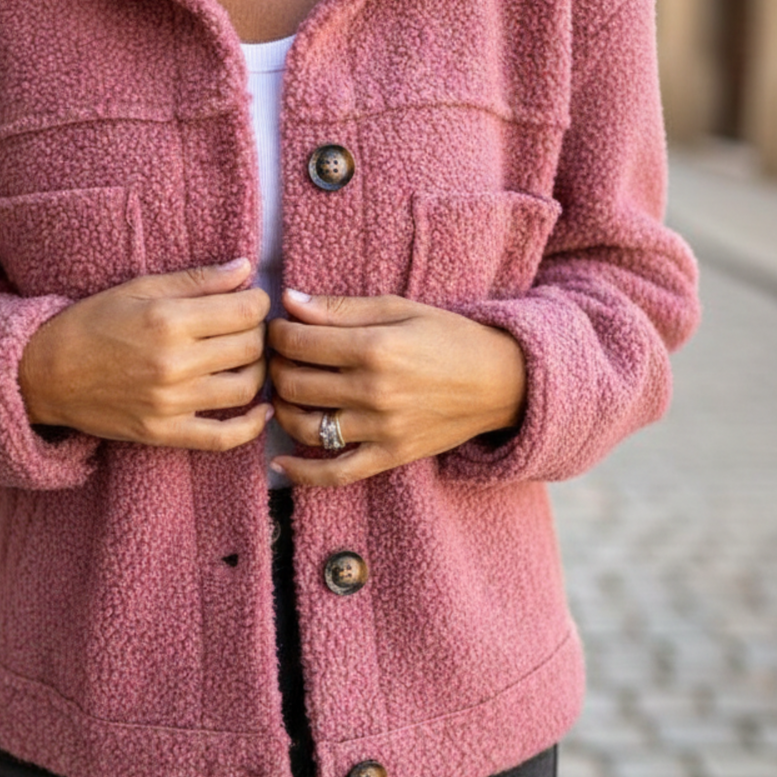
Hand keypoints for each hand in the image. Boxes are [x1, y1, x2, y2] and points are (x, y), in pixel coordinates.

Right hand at [19, 259, 272, 450]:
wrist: (44, 374)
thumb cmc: (91, 323)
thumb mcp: (139, 289)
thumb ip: (197, 280)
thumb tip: (245, 268)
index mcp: (168, 321)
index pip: (245, 311)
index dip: (258, 301)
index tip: (251, 299)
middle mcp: (174, 363)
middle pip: (251, 347)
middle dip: (258, 332)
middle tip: (246, 327)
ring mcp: (171, 403)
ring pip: (246, 387)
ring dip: (257, 370)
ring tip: (245, 358)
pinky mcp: (165, 433)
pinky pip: (223, 438)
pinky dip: (251, 427)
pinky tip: (260, 411)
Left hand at [268, 290, 526, 486]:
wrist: (500, 381)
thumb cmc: (449, 337)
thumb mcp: (398, 308)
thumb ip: (341, 308)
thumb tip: (289, 302)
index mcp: (374, 347)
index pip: (297, 343)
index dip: (276, 333)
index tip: (277, 329)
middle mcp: (373, 391)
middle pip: (293, 383)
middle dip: (275, 367)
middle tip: (279, 358)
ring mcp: (380, 429)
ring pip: (304, 425)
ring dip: (282, 408)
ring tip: (286, 392)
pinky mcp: (389, 456)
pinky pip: (336, 473)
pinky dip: (302, 472)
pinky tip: (280, 461)